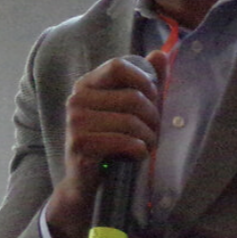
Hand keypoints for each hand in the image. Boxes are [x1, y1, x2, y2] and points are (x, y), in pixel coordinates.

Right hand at [45, 50, 171, 237]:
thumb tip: (161, 54)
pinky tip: (137, 156)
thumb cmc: (112, 142)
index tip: (153, 99)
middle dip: (153, 117)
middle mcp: (76, 99)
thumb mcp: (129, 110)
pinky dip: (138, 150)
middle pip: (132, 96)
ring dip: (148, 137)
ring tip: (148, 146)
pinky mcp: (80, 144)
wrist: (87, 183)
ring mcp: (75, 121)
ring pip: (131, 120)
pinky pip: (124, 140)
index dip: (144, 81)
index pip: (119, 66)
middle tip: (154, 132)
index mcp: (86, 85)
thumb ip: (145, 82)